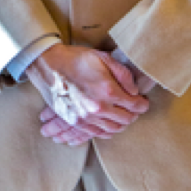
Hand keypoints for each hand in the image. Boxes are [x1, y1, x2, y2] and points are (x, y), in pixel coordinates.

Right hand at [26, 43, 148, 138]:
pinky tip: (108, 124)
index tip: (143, 101)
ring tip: (122, 115)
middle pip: (126, 120)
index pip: (135, 105)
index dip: (142, 104)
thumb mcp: (101, 57)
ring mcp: (86, 117)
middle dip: (133, 114)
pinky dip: (107, 131)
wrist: (48, 66)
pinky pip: (97, 133)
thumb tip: (134, 89)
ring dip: (121, 124)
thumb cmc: (75, 59)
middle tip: (134, 108)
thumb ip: (122, 73)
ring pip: (113, 129)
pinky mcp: (76, 122)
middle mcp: (99, 108)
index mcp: (107, 91)